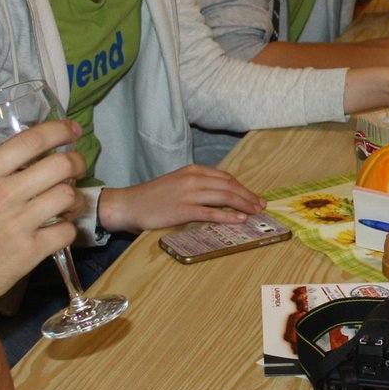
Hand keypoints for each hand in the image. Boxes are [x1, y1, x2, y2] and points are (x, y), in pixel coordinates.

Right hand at [0, 120, 84, 310]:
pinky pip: (67, 231)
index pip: (30, 141)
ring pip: (68, 196)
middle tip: (76, 168)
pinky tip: (58, 231)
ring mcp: (19, 224)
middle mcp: (3, 195)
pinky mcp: (31, 251)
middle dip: (76, 163)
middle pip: (60, 165)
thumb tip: (12, 163)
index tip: (72, 130)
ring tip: (69, 203)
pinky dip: (68, 230)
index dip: (59, 131)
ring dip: (75, 198)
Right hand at [100, 166, 264, 232]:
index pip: (226, 177)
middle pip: (229, 186)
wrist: (128, 204)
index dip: (243, 188)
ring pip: (224, 197)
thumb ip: (198, 186)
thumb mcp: (177, 184)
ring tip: (255, 213)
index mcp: (193, 170)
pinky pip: (211, 212)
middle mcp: (193, 178)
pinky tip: (239, 219)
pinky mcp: (183, 210)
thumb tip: (220, 196)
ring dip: (244, 205)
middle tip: (261, 206)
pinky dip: (228, 216)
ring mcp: (188, 193)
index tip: (254, 198)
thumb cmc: (152, 197)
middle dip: (248, 196)